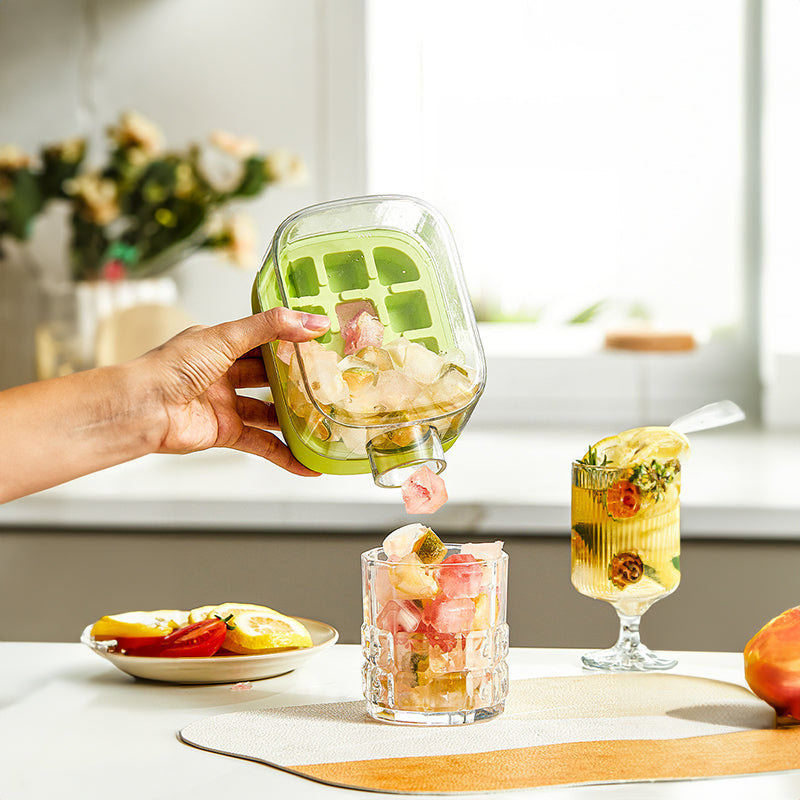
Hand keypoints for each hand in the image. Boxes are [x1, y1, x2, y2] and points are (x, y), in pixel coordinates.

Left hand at [142, 307, 329, 475]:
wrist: (143, 409)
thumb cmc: (171, 368)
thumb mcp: (225, 337)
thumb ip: (270, 328)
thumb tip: (311, 322)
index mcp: (221, 345)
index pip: (265, 340)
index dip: (292, 340)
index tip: (324, 341)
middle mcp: (224, 374)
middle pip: (270, 377)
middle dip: (297, 380)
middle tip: (331, 381)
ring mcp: (226, 405)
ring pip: (270, 412)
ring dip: (295, 419)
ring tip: (326, 420)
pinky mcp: (226, 433)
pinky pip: (262, 444)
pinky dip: (284, 455)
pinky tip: (306, 464)